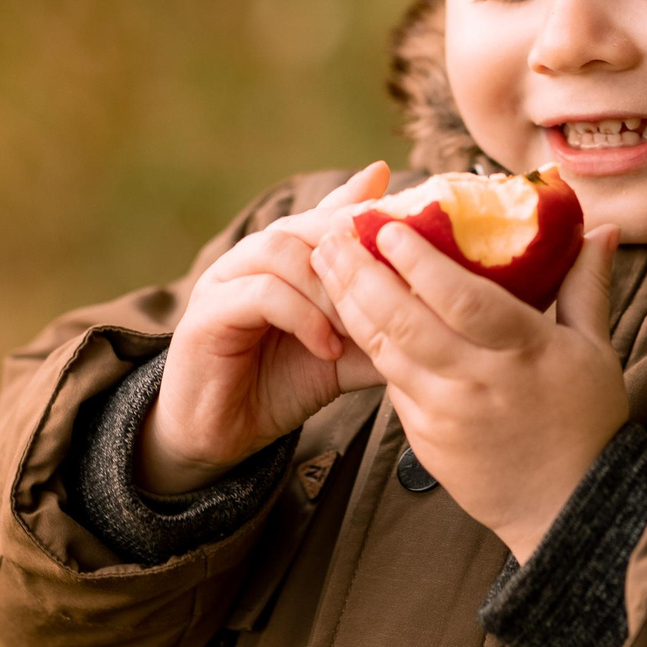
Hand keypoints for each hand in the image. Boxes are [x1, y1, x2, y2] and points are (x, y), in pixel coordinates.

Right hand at [140, 162, 391, 494]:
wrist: (222, 434)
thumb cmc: (282, 384)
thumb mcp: (344, 351)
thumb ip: (379, 324)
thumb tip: (438, 313)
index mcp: (287, 255)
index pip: (331, 215)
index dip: (370, 212)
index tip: (415, 221)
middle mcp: (255, 256)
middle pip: (310, 222)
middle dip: (356, 246)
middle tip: (396, 276)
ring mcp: (226, 278)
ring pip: (283, 250)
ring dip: (329, 285)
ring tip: (357, 326)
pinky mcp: (208, 311)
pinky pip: (261, 292)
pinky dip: (302, 315)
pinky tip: (327, 346)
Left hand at [311, 216, 626, 561]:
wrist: (566, 507)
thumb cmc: (586, 421)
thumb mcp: (595, 350)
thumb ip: (587, 284)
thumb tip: (602, 227)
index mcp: (523, 352)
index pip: (462, 300)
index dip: (421, 263)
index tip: (389, 226)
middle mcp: (476, 382)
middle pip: (405, 322)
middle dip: (361, 273)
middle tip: (334, 231)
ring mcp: (444, 413)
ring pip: (384, 351)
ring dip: (350, 303)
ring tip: (326, 263)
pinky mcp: (424, 438)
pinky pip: (390, 383)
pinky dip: (368, 345)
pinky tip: (349, 313)